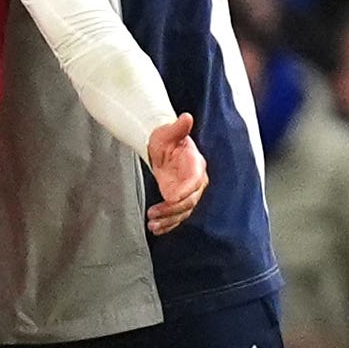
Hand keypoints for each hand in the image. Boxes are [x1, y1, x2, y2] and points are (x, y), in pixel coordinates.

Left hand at [145, 114, 208, 234]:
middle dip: (172, 210)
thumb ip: (178, 128)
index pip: (194, 181)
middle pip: (188, 201)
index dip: (184, 191)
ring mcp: (187, 192)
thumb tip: (186, 118)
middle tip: (155, 214)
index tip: (170, 198)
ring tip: (153, 225)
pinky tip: (157, 230)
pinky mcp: (178, 199)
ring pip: (182, 211)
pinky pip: (177, 215)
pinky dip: (168, 224)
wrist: (163, 146)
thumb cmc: (166, 138)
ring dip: (168, 221)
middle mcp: (195, 181)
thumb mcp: (169, 131)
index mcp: (196, 165)